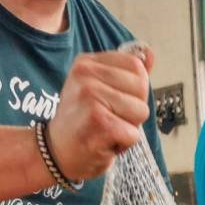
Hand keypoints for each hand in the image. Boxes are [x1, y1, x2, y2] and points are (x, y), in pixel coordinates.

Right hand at [46, 49, 153, 181]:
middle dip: (133, 110)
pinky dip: (124, 144)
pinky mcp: (98, 121)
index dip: (134, 91)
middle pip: (142, 88)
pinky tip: (104, 142)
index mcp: (87, 62)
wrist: (56, 152)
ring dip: (129, 128)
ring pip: (141, 111)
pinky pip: (133, 134)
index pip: (136, 67)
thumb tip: (149, 53)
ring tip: (106, 130)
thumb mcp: (100, 88)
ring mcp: (90, 96)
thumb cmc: (82, 122)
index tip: (112, 102)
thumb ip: (126, 72)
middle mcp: (85, 74)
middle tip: (109, 119)